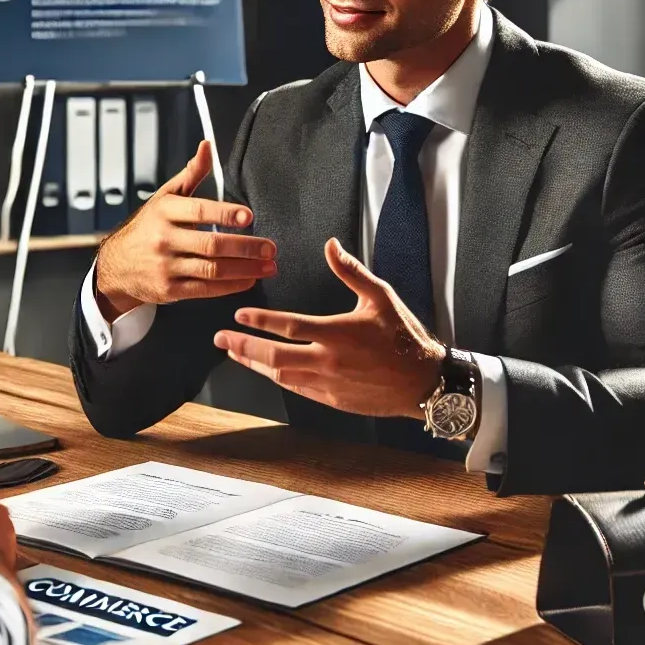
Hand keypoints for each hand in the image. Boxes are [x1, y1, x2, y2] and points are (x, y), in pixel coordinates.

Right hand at [92, 140, 277, 317]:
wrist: (116, 266)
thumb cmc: (147, 227)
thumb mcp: (164, 197)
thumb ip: (191, 174)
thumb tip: (208, 146)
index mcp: (164, 211)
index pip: (199, 211)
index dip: (225, 214)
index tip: (249, 216)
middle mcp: (163, 239)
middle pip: (211, 244)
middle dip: (245, 247)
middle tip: (270, 247)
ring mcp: (166, 267)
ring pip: (212, 269)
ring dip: (245, 269)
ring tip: (268, 265)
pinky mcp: (170, 290)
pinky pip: (206, 289)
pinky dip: (231, 286)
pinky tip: (250, 279)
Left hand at [214, 238, 443, 418]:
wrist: (423, 382)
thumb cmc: (404, 336)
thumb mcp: (381, 297)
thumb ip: (351, 272)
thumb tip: (330, 246)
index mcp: (339, 333)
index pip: (289, 326)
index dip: (261, 320)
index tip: (239, 314)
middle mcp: (329, 361)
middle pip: (274, 356)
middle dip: (243, 347)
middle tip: (221, 339)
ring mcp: (329, 383)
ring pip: (281, 375)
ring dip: (254, 364)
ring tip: (234, 353)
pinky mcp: (333, 399)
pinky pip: (297, 389)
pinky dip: (277, 378)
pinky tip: (265, 370)